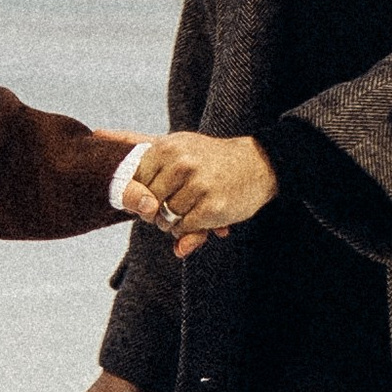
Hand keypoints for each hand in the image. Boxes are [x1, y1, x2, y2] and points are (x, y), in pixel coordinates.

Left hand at [124, 132, 279, 256]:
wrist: (257, 163)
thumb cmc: (212, 163)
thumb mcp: (184, 159)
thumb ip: (160, 188)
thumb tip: (173, 244)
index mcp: (167, 147)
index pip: (135, 182)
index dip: (142, 196)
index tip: (155, 197)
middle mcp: (180, 163)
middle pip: (148, 203)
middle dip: (156, 212)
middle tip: (172, 208)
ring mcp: (197, 185)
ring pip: (166, 218)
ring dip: (174, 223)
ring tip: (189, 211)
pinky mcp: (212, 206)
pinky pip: (184, 228)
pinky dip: (189, 230)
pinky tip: (202, 219)